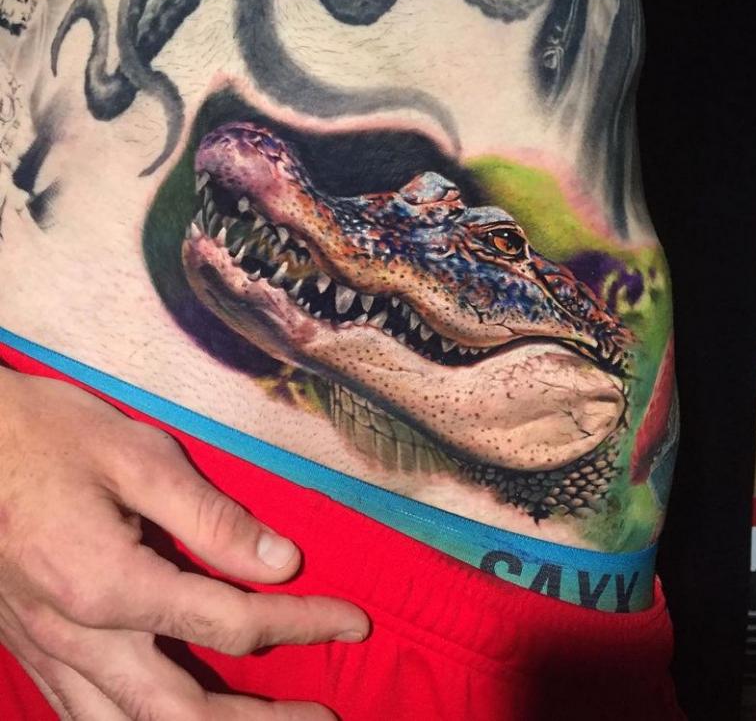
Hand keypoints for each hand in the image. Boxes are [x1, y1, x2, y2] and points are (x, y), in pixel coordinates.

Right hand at [0, 367, 368, 719]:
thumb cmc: (49, 435)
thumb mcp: (139, 457)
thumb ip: (211, 519)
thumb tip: (281, 564)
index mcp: (110, 585)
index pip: (231, 623)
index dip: (302, 623)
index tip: (352, 622)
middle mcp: (77, 637)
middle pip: (183, 713)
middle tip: (323, 720)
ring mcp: (47, 652)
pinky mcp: (31, 648)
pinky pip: (88, 716)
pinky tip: (169, 719)